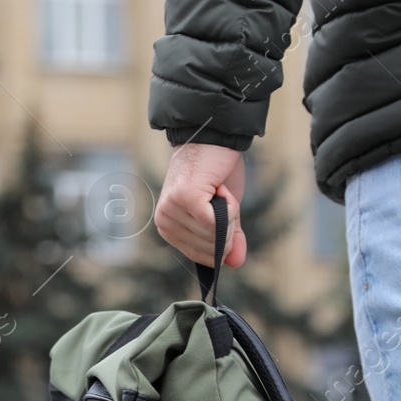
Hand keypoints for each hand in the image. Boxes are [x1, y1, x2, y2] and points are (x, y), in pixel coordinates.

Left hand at [154, 143, 246, 267]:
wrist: (213, 138)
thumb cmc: (216, 173)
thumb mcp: (225, 211)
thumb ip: (228, 237)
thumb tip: (236, 262)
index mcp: (168, 228)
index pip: (199, 256)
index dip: (222, 244)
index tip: (224, 215)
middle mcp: (165, 221)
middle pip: (209, 248)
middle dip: (228, 227)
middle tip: (221, 197)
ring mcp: (172, 210)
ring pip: (214, 235)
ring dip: (230, 212)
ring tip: (219, 189)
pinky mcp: (186, 199)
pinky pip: (217, 222)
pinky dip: (230, 207)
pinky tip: (220, 188)